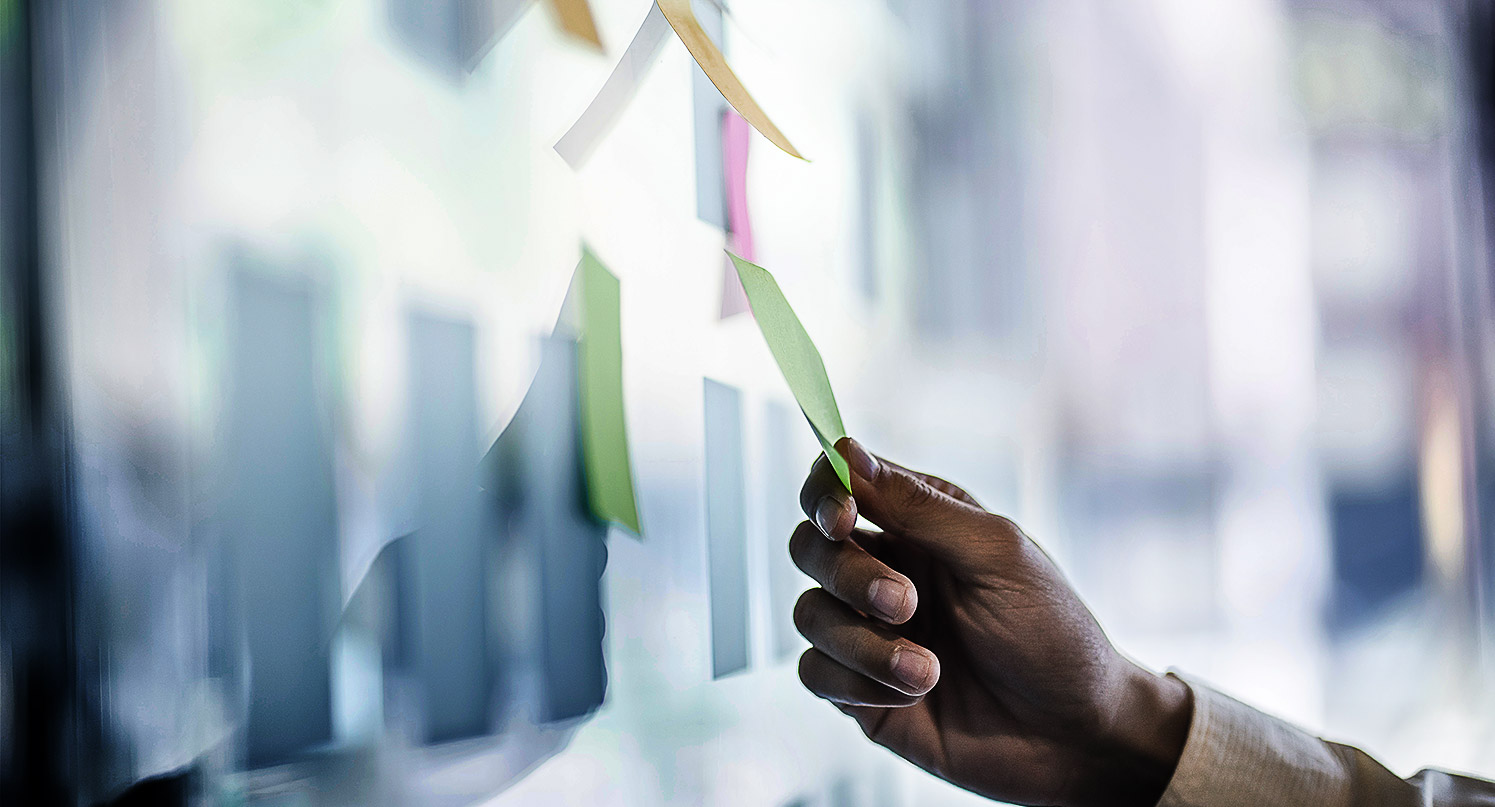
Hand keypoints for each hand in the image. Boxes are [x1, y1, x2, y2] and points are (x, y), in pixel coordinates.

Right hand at [790, 438, 1191, 806]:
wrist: (1075, 736)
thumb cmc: (1052, 633)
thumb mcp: (997, 555)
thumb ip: (918, 506)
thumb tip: (845, 451)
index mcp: (917, 525)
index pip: (838, 487)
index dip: (823, 494)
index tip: (842, 517)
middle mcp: (884, 571)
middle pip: (810, 548)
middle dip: (847, 575)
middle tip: (906, 603)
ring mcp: (869, 632)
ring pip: (809, 614)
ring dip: (864, 643)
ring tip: (926, 669)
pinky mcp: (860, 690)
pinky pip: (814, 673)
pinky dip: (857, 683)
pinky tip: (912, 694)